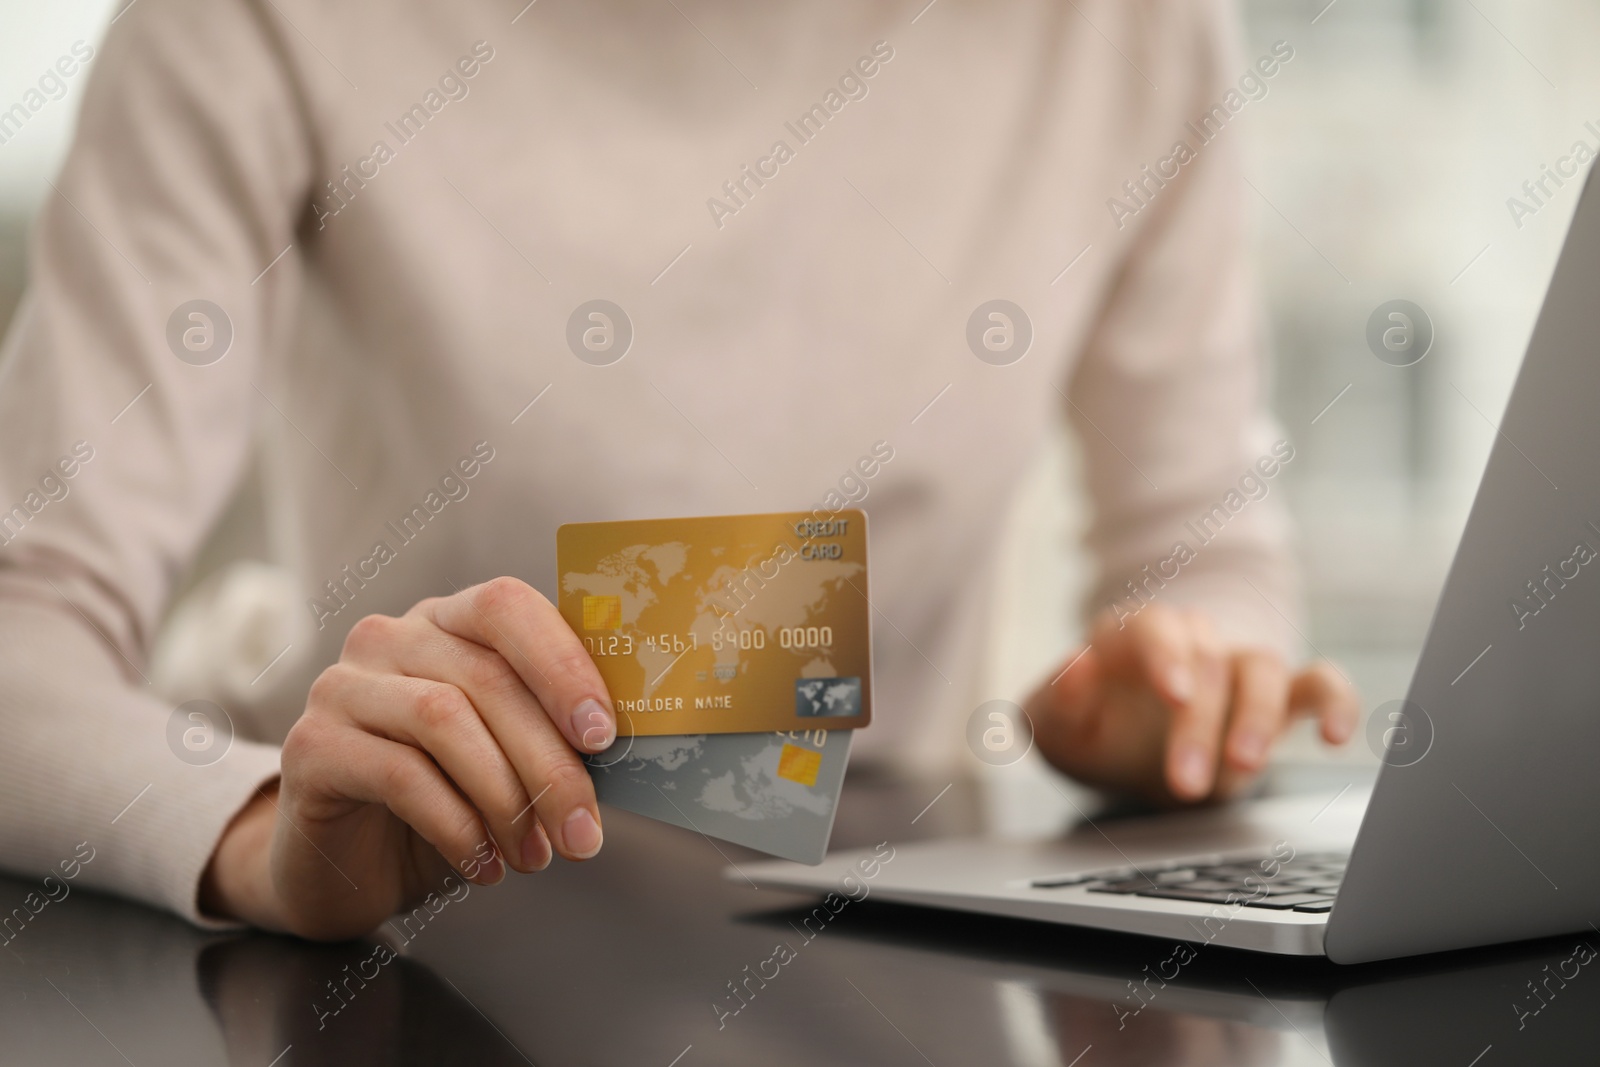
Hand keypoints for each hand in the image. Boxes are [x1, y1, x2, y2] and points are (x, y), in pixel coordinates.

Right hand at [200, 578, 617, 939]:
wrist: (342, 867)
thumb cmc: (439, 802)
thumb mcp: (505, 759)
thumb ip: (551, 735)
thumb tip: (622, 750)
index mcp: (450, 622)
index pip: (508, 608)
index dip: (561, 664)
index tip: (604, 734)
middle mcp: (391, 637)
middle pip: (487, 677)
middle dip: (549, 762)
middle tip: (583, 830)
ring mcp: (344, 686)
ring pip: (444, 718)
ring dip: (505, 797)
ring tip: (533, 855)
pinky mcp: (312, 746)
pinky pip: (400, 774)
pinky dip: (456, 826)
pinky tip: (482, 865)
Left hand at [1027, 603, 1357, 804]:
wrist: (1129, 748)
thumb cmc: (1091, 731)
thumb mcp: (1054, 727)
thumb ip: (1057, 699)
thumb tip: (1077, 664)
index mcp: (1130, 638)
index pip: (1153, 626)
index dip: (1167, 654)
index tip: (1174, 695)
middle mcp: (1190, 641)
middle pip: (1207, 658)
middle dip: (1200, 723)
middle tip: (1186, 783)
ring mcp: (1236, 666)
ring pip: (1263, 666)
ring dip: (1257, 717)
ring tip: (1244, 766)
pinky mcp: (1279, 698)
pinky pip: (1320, 683)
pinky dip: (1336, 702)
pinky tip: (1337, 737)